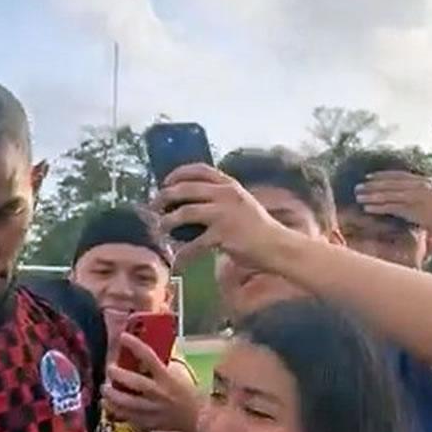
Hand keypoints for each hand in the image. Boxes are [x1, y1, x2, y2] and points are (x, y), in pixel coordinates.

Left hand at [103, 333, 202, 431]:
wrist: (197, 418)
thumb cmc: (186, 392)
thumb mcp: (176, 374)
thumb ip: (159, 365)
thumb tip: (139, 350)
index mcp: (167, 378)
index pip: (149, 357)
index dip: (134, 345)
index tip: (122, 337)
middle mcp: (159, 393)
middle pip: (135, 382)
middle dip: (118, 375)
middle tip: (109, 369)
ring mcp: (153, 410)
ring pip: (128, 403)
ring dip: (112, 395)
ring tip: (104, 388)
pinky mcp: (149, 423)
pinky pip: (128, 417)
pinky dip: (115, 411)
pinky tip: (107, 404)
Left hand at [153, 164, 290, 266]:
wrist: (277, 246)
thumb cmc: (257, 227)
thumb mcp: (240, 202)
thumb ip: (219, 198)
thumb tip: (187, 202)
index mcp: (229, 184)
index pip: (199, 169)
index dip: (178, 173)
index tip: (165, 182)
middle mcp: (225, 195)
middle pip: (185, 189)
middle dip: (164, 197)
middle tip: (154, 206)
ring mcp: (224, 214)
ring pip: (184, 212)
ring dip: (167, 221)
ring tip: (160, 228)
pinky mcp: (223, 235)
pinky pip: (194, 245)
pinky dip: (182, 255)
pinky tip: (177, 262)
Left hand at [355, 171, 431, 238]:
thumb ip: (418, 192)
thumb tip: (401, 192)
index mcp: (423, 181)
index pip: (398, 175)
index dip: (382, 175)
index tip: (369, 176)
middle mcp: (419, 186)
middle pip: (390, 184)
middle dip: (372, 185)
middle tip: (357, 187)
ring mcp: (416, 197)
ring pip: (388, 195)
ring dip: (371, 196)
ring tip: (358, 198)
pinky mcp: (414, 210)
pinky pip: (391, 207)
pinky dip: (378, 208)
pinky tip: (367, 209)